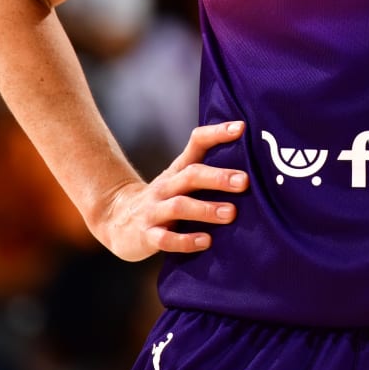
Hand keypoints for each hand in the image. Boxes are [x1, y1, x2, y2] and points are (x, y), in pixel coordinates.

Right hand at [94, 121, 249, 260]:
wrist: (117, 218)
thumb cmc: (164, 199)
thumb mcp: (181, 179)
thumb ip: (209, 169)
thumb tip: (251, 159)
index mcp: (178, 170)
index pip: (196, 143)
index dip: (217, 133)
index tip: (241, 128)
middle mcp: (166, 186)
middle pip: (191, 175)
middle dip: (218, 177)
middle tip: (244, 181)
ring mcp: (154, 210)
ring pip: (179, 206)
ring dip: (205, 209)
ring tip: (231, 213)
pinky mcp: (147, 236)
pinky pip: (165, 239)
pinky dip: (186, 241)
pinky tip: (206, 241)